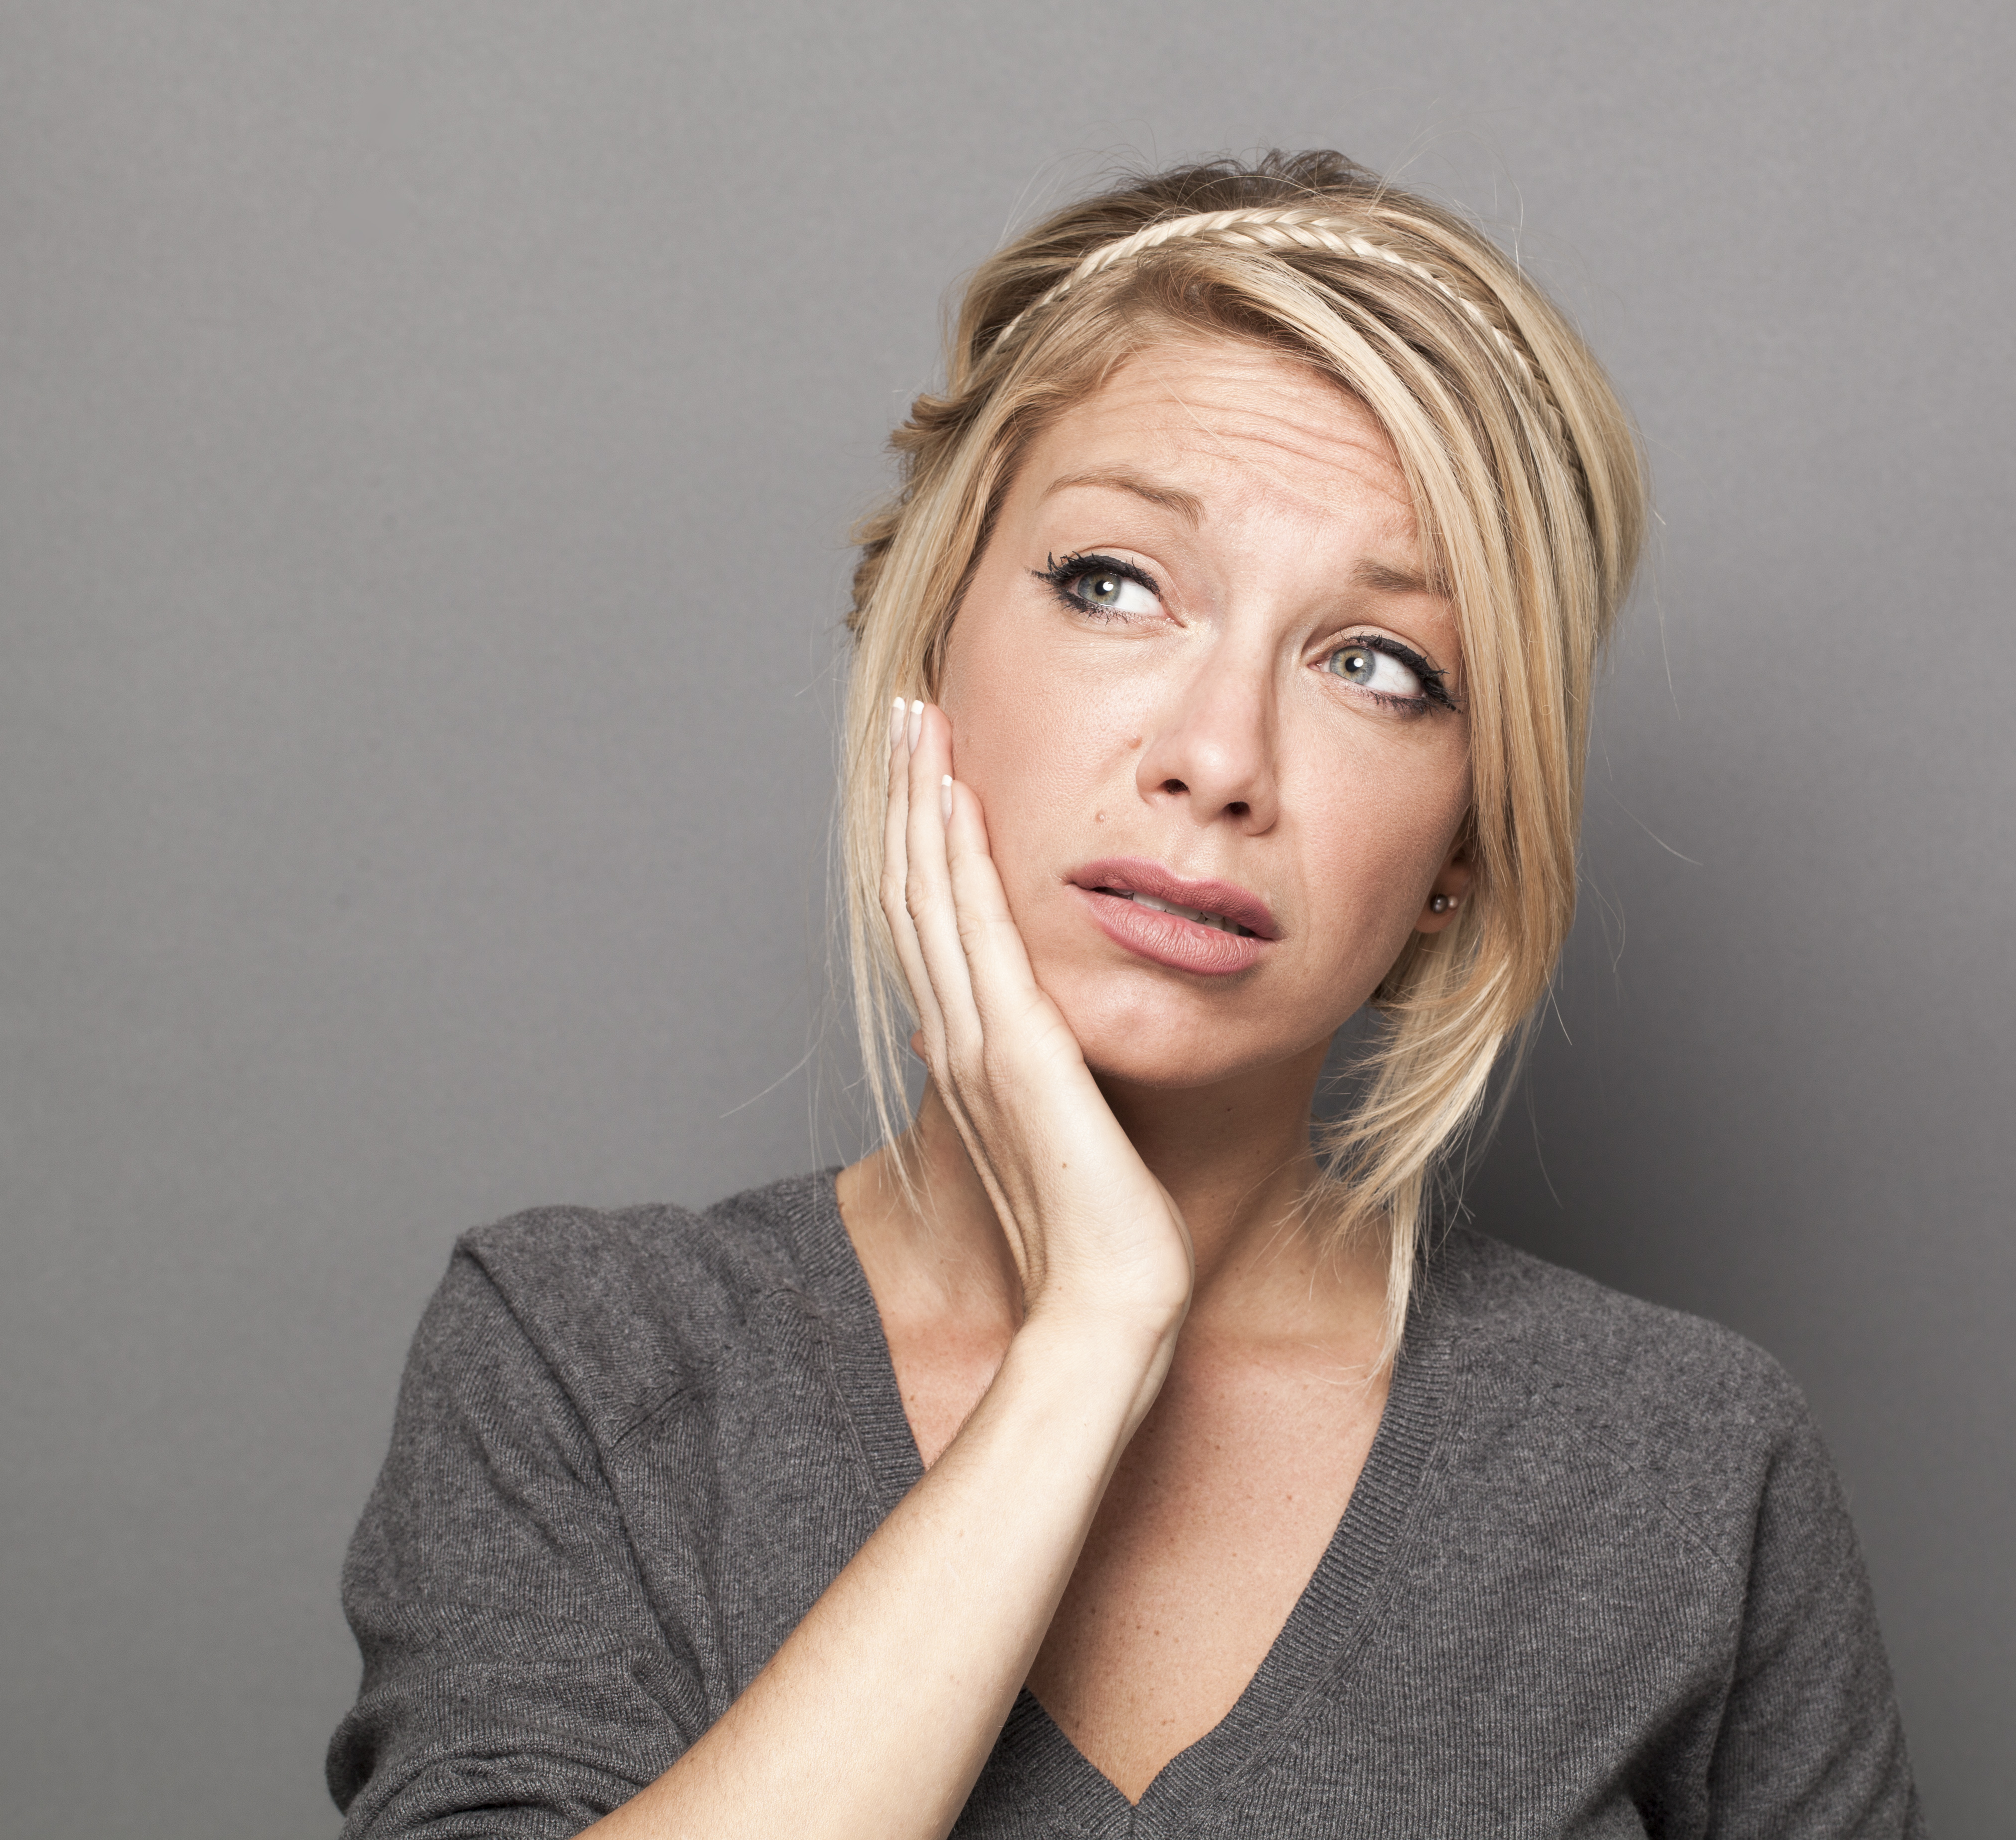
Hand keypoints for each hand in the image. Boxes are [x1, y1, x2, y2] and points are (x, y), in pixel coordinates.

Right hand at [878, 699, 1194, 1340]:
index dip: (922, 841)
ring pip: (932, 896)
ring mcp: (981, 1042)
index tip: (927, 768)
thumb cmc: (1110, 1225)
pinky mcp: (1016, 1050)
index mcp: (976, 1054)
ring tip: (917, 723)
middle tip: (905, 714)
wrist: (1109, 1300)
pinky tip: (957, 798)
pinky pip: (977, 933)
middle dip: (908, 796)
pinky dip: (959, 860)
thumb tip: (1065, 1044)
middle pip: (915, 891)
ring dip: (922, 801)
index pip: (934, 924)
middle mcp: (964, 1038)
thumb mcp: (1080, 1126)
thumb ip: (1060, 1077)